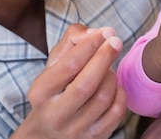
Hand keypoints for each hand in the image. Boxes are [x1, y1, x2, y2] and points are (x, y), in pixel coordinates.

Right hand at [13, 24, 125, 138]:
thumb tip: (96, 33)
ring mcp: (76, 130)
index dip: (90, 45)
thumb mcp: (55, 62)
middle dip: (104, 58)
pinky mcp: (95, 138)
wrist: (50, 131)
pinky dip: (119, 93)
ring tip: (107, 68)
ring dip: (111, 76)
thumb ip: (72, 39)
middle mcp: (56, 114)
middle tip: (116, 42)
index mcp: (41, 92)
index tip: (105, 32)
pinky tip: (112, 86)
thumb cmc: (56, 88)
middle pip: (86, 84)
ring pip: (104, 97)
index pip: (68, 65)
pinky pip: (117, 112)